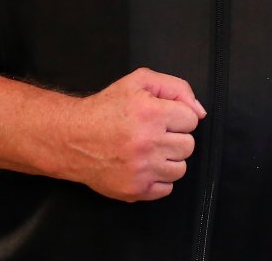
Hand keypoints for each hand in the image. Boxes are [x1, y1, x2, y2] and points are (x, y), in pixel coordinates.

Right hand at [65, 67, 206, 201]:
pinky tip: (144, 166)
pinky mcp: (134, 190)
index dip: (177, 116)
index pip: (191, 120)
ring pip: (180, 169)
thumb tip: (200, 112)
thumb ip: (177, 88)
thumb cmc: (106, 108)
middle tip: (153, 134)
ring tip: (149, 151)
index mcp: (151, 113)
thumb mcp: (140, 82)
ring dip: (168, 159)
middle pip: (188, 145)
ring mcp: (141, 170)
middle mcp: (147, 143)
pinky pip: (166, 189)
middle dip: (174, 138)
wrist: (71, 138)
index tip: (160, 117)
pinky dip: (158, 179)